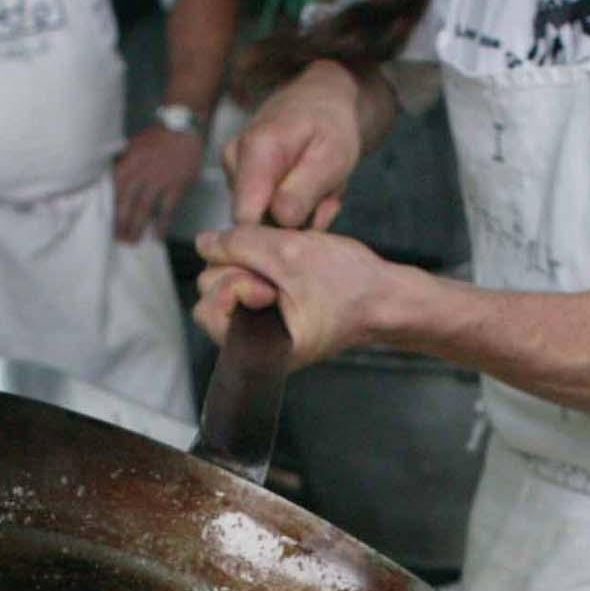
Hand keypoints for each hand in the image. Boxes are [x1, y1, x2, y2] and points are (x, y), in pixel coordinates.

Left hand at [113, 124, 202, 242]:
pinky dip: (161, 224)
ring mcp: (159, 181)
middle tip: (116, 238)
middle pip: (126, 203)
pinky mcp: (176, 186)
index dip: (108, 208)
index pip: (114, 190)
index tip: (104, 222)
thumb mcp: (133, 145)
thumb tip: (110, 179)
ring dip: (136, 227)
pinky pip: (167, 209)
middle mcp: (141, 173)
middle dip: (120, 223)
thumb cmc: (157, 137)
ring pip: (143, 209)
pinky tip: (157, 236)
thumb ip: (122, 162)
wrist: (183, 128)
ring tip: (132, 241)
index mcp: (128, 162)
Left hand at [193, 223, 393, 366]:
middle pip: (211, 293)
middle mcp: (252, 343)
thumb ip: (240, 243)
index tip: (269, 283)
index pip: (209, 307)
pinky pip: (244, 285)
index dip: (234, 281)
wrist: (384, 298)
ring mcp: (258, 327)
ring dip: (250, 264)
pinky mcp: (266, 313)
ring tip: (284, 266)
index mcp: (258, 347)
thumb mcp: (290, 251)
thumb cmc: (349, 285)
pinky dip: (258, 268)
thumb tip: (205, 242)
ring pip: (225, 284)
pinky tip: (283, 268)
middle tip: (280, 270)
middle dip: (240, 270)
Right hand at [223, 60, 362, 229]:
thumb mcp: (332, 158)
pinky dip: (290, 206)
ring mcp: (232, 168)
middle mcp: (233, 159)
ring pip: (261, 218)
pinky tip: (304, 188)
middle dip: (292, 222)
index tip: (309, 219)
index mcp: (256, 151)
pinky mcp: (237, 176)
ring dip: (296, 213)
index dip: (277, 231)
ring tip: (317, 189)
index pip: (247, 218)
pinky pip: (263, 209)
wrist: (319, 101)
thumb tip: (280, 219)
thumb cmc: (330, 126)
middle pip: (254, 222)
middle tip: (323, 200)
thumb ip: (304, 190)